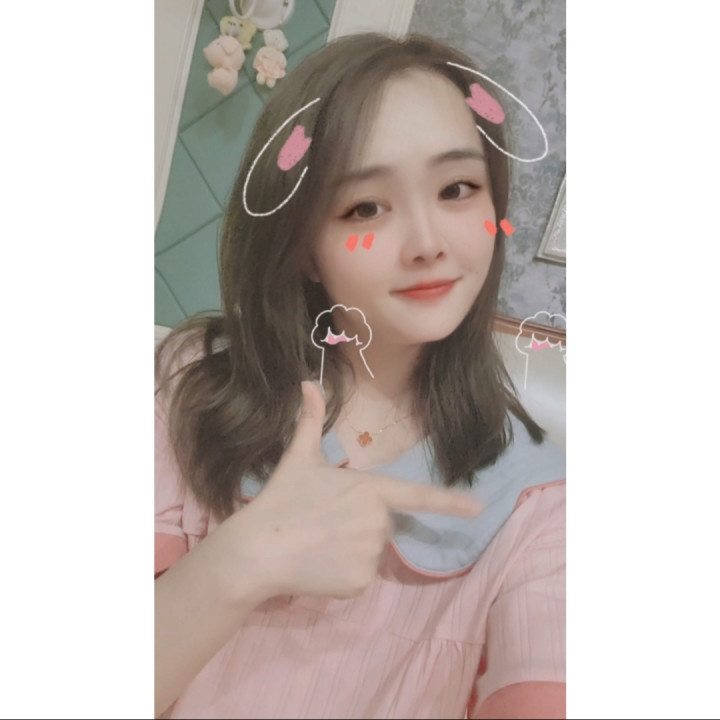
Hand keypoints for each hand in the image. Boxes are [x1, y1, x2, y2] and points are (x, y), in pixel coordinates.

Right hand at [236, 381, 481, 600]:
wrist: (257, 550)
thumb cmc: (281, 498)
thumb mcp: (298, 457)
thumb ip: (310, 420)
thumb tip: (307, 382)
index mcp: (370, 489)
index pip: (418, 495)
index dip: (450, 501)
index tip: (479, 507)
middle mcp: (378, 522)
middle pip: (380, 524)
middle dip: (357, 523)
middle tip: (323, 521)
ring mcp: (371, 555)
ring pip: (370, 551)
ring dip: (350, 548)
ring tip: (317, 542)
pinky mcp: (360, 584)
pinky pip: (359, 576)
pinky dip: (342, 574)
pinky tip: (318, 564)